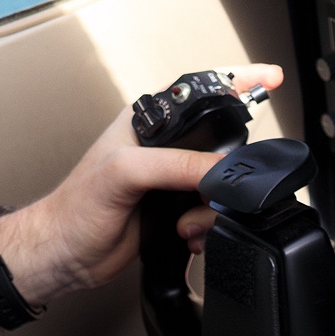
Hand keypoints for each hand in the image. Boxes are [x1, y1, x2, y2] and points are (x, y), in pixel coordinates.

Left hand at [0, 64, 283, 304]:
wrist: (64, 257)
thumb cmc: (75, 209)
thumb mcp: (124, 174)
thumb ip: (174, 164)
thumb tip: (217, 169)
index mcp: (147, 123)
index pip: (199, 94)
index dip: (236, 83)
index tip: (270, 78)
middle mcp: (161, 148)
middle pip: (221, 146)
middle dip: (226, 175)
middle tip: (212, 195)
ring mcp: (169, 181)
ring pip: (220, 186)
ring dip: (212, 211)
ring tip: (185, 224)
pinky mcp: (174, 211)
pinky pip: (211, 214)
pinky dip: (206, 229)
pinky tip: (186, 236)